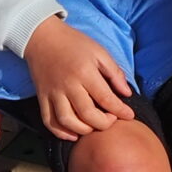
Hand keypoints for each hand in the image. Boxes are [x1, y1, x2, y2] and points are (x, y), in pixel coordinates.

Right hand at [23, 16, 137, 140]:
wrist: (41, 37)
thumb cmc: (74, 43)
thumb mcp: (99, 51)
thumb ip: (114, 72)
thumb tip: (127, 93)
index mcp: (84, 72)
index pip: (105, 98)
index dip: (120, 110)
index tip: (129, 115)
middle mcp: (68, 85)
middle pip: (87, 114)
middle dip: (103, 123)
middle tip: (111, 119)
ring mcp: (53, 93)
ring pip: (67, 121)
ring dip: (83, 130)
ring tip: (93, 127)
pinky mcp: (41, 97)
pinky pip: (49, 121)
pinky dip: (60, 132)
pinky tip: (73, 134)